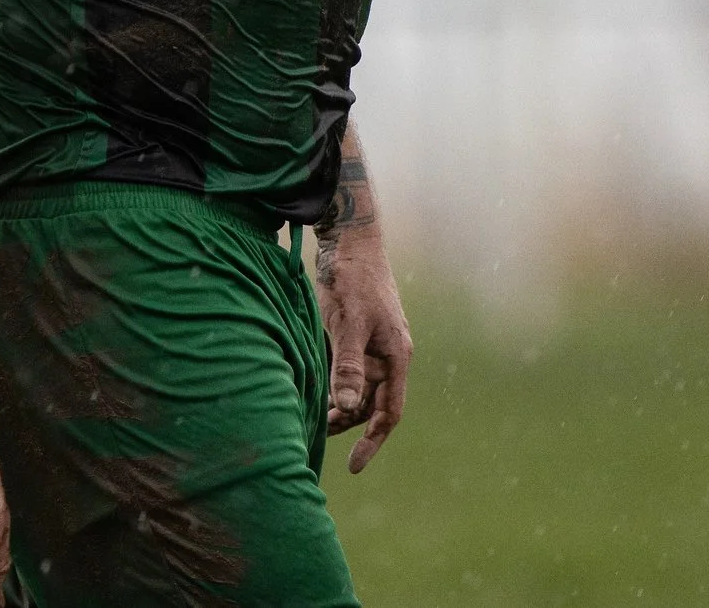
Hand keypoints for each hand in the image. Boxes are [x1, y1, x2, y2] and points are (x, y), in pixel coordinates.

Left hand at [315, 233, 411, 472]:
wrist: (351, 241)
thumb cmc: (352, 280)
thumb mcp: (349, 325)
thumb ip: (348, 367)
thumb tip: (346, 409)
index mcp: (396, 356)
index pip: (389, 412)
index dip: (372, 441)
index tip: (354, 467)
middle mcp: (389, 354)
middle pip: (372, 403)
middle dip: (348, 423)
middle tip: (317, 433)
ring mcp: (376, 344)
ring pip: (359, 388)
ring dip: (340, 405)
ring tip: (313, 416)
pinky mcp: (360, 334)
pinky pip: (350, 370)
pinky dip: (335, 384)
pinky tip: (314, 389)